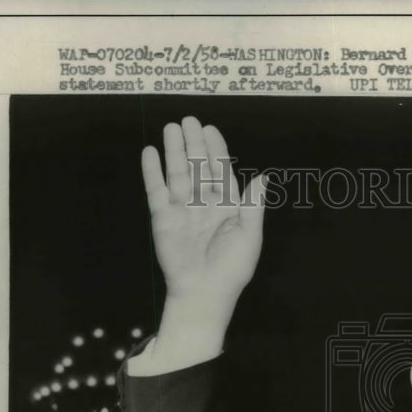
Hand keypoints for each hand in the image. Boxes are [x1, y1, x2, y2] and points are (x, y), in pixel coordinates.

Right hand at [139, 117, 265, 366]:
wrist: (203, 292)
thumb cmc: (231, 268)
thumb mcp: (249, 237)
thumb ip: (253, 206)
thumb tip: (262, 177)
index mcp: (228, 207)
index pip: (221, 171)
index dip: (216, 150)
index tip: (210, 129)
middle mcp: (204, 203)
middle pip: (198, 167)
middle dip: (194, 144)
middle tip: (189, 119)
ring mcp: (182, 209)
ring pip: (178, 173)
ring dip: (174, 151)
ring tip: (171, 128)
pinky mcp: (162, 217)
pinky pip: (156, 190)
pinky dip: (153, 172)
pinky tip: (150, 153)